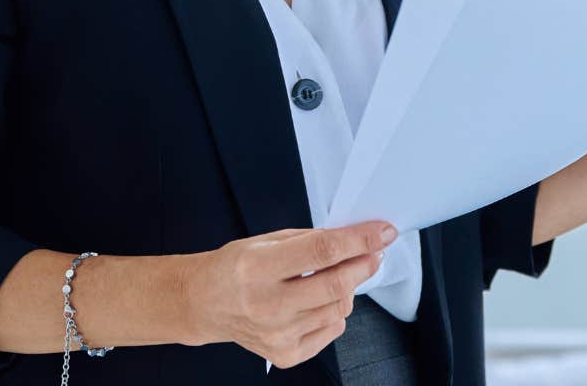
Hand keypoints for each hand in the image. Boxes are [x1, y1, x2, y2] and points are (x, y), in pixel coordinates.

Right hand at [181, 220, 395, 367]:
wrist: (204, 304)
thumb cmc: (234, 268)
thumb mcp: (265, 242)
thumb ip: (309, 240)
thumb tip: (354, 239)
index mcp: (258, 268)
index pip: (322, 252)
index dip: (359, 240)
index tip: (382, 232)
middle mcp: (267, 305)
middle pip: (336, 285)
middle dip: (364, 264)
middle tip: (373, 252)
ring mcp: (277, 334)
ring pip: (339, 308)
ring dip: (347, 288)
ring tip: (330, 276)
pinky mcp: (284, 354)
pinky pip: (331, 330)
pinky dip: (334, 312)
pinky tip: (317, 302)